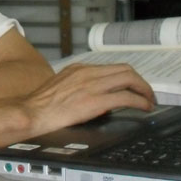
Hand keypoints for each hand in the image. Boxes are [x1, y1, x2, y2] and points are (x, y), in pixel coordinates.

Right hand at [23, 63, 154, 135]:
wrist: (32, 112)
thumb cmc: (41, 105)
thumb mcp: (60, 86)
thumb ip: (76, 85)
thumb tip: (89, 93)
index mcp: (79, 69)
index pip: (111, 67)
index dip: (127, 77)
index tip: (133, 86)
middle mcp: (88, 73)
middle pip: (125, 69)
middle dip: (140, 81)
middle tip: (147, 93)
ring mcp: (92, 85)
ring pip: (129, 79)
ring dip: (144, 90)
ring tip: (149, 101)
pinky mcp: (95, 100)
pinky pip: (126, 97)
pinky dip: (140, 101)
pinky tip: (144, 108)